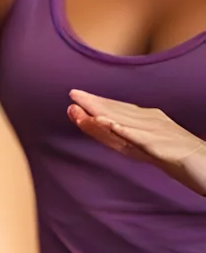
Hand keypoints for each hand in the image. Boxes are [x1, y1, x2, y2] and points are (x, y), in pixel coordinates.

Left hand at [68, 90, 205, 194]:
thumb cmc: (180, 157)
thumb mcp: (148, 148)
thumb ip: (127, 140)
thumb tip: (105, 128)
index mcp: (148, 121)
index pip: (118, 111)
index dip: (96, 106)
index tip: (74, 99)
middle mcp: (152, 123)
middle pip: (119, 113)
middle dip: (94, 105)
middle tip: (73, 95)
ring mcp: (158, 133)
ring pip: (125, 122)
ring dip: (103, 114)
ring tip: (82, 108)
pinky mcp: (164, 147)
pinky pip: (141, 138)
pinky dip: (125, 130)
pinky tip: (110, 125)